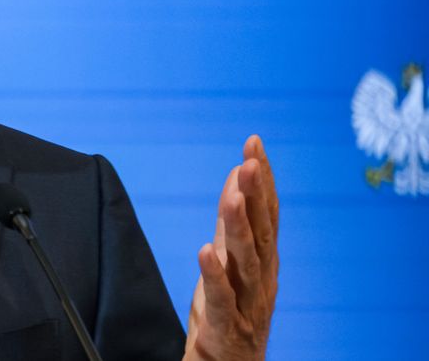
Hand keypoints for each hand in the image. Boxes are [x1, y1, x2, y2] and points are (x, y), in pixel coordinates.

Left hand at [184, 135, 278, 360]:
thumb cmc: (233, 309)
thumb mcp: (231, 256)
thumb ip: (234, 218)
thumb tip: (237, 172)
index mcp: (264, 259)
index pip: (267, 212)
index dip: (263, 179)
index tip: (254, 143)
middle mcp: (262, 278)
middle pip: (262, 233)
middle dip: (256, 196)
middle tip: (249, 162)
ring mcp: (249, 304)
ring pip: (246, 263)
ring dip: (239, 228)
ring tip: (230, 197)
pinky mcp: (228, 327)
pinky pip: (223, 300)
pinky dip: (215, 276)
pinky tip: (205, 251)